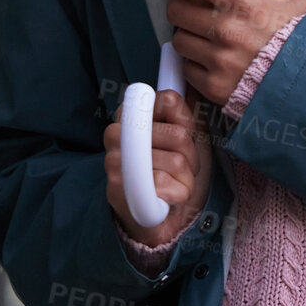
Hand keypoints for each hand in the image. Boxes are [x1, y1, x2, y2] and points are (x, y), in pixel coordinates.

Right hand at [104, 85, 212, 247]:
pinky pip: (163, 184)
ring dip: (185, 178)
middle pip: (178, 134)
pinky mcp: (117, 188)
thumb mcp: (185, 136)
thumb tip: (192, 87)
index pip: (169, 99)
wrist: (161, 218)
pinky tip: (166, 198)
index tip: (182, 138)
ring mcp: (114, 160)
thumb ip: (184, 111)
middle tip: (179, 169)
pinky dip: (176, 194)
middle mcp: (115, 131)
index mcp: (130, 111)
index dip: (187, 121)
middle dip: (190, 157)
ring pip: (175, 161)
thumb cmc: (173, 172)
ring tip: (172, 184)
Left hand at [164, 0, 305, 107]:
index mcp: (244, 5)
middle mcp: (225, 31)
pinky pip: (188, 69)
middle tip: (183, 2)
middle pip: (177, 10)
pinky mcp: (214, 86)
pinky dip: (193, 62)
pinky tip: (204, 58)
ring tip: (194, 32)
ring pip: (179, 40)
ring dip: (184, 33)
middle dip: (177, 3)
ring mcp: (217, 61)